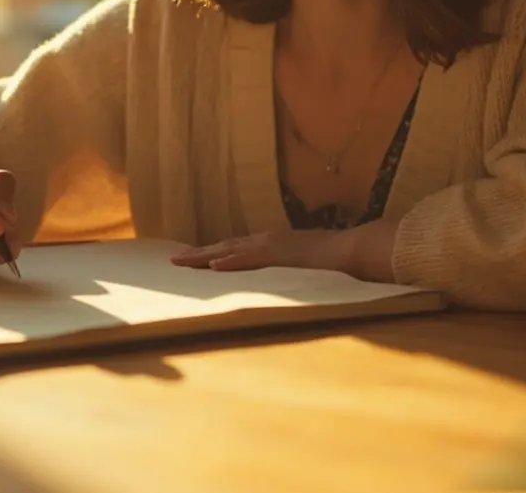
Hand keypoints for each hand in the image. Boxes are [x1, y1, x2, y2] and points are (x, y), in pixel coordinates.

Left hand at [170, 229, 352, 272]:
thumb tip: (281, 283)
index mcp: (272, 244)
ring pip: (229, 250)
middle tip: (173, 261)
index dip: (213, 253)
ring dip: (203, 257)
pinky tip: (213, 266)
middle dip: (198, 254)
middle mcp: (267, 241)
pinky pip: (249, 258)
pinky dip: (230, 262)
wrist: (352, 249)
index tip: (193, 260)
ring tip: (180, 262)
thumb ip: (290, 271)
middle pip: (225, 247)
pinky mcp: (279, 254)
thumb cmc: (333, 260)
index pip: (235, 248)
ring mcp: (272, 246)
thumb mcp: (304, 267)